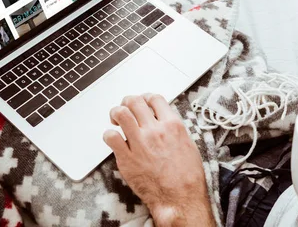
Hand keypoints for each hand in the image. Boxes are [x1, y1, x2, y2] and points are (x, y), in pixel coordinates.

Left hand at [103, 94, 215, 226]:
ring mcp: (140, 143)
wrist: (180, 198)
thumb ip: (174, 129)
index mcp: (173, 125)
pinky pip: (110, 136)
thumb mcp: (188, 144)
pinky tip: (113, 140)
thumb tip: (163, 120)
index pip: (154, 98)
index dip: (145, 98)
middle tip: (125, 110)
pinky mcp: (127, 158)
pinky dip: (109, 135)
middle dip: (127, 102)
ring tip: (116, 121)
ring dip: (116, 113)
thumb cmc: (187, 177)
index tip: (142, 103)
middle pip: (134, 101)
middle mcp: (156, 130)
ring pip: (121, 113)